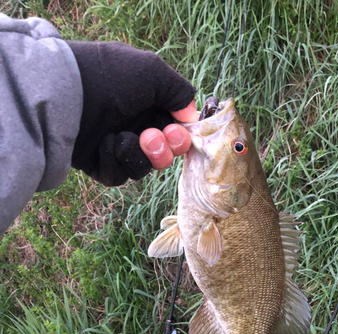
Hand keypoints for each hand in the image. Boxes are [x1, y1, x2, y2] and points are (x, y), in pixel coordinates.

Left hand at [66, 41, 196, 185]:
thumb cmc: (109, 77)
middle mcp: (134, 127)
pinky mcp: (99, 165)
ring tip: (120, 137)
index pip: (175, 132)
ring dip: (137, 155)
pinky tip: (103, 143)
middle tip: (150, 138)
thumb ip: (180, 91)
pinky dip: (114, 160)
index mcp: (149, 106)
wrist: (64, 94)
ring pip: (143, 168)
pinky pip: (118, 175)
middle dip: (163, 151)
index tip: (176, 133)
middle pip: (163, 155)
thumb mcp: (153, 71)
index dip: (180, 138)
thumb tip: (189, 116)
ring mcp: (116, 148)